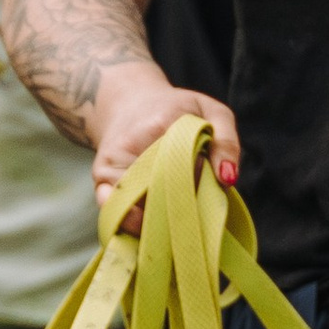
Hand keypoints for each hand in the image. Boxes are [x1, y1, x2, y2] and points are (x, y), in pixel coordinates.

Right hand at [89, 60, 240, 217]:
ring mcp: (111, 169)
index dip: (205, 181)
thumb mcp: (209, 112)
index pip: (192, 169)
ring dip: (162, 221)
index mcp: (161, 125)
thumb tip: (228, 178)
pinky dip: (135, 226)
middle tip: (196, 198)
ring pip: (140, 212)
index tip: (212, 183)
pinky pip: (116, 216)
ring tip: (176, 213)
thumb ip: (226, 141)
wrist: (128, 102)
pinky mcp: (100, 186)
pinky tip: (152, 225)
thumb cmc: (176, 111)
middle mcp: (131, 150)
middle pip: (166, 195)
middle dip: (186, 203)